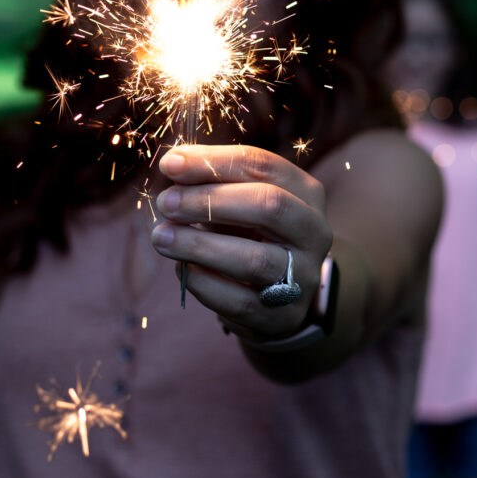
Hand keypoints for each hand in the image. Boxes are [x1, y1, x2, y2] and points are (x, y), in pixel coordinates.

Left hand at [151, 144, 331, 338]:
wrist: (276, 292)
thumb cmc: (249, 231)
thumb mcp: (237, 199)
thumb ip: (211, 180)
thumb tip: (173, 165)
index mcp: (305, 192)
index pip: (261, 165)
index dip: (212, 162)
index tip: (169, 164)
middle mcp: (314, 231)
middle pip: (267, 205)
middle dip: (209, 202)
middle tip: (166, 203)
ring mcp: (304, 276)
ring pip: (254, 260)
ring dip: (199, 246)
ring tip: (162, 237)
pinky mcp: (285, 315)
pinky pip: (239, 301)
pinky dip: (204, 283)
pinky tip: (182, 268)